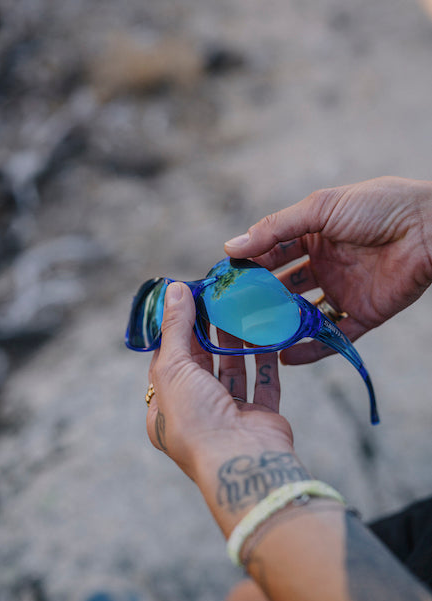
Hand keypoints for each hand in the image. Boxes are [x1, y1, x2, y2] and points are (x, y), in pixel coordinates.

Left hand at [146, 282, 304, 534]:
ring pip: (233, 370)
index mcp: (166, 409)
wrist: (241, 462)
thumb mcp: (174, 369)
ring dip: (237, 341)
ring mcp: (230, 415)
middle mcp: (197, 413)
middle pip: (202, 364)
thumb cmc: (196, 419)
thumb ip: (175, 328)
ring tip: (241, 307)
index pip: (168, 362)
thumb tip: (175, 289)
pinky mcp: (260, 416)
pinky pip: (264, 381)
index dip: (176, 331)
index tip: (188, 301)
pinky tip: (268, 331)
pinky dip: (266, 358)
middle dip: (208, 332)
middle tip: (217, 299)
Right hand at [225, 176, 431, 363]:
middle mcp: (326, 264)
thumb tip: (231, 246)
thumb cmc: (377, 207)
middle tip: (232, 315)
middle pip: (285, 286)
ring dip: (281, 325)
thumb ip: (275, 228)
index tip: (224, 281)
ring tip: (253, 339)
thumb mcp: (321, 209)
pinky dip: (310, 349)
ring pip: (304, 314)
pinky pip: (333, 336)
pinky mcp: (363, 314)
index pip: (273, 253)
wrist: (428, 228)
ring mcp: (343, 290)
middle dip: (260, 299)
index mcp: (315, 235)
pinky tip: (285, 357)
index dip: (250, 265)